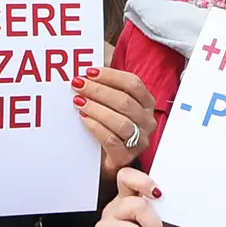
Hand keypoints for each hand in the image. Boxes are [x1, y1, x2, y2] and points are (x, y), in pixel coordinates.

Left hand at [75, 65, 156, 180]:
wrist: (108, 159)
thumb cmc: (109, 125)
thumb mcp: (112, 103)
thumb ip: (105, 85)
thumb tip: (88, 67)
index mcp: (146, 103)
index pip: (133, 84)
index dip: (111, 76)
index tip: (89, 71)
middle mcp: (147, 120)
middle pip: (125, 101)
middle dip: (98, 90)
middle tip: (78, 84)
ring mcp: (140, 140)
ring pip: (120, 121)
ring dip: (97, 108)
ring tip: (78, 101)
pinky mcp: (127, 156)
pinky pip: (112, 140)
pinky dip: (96, 127)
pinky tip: (84, 118)